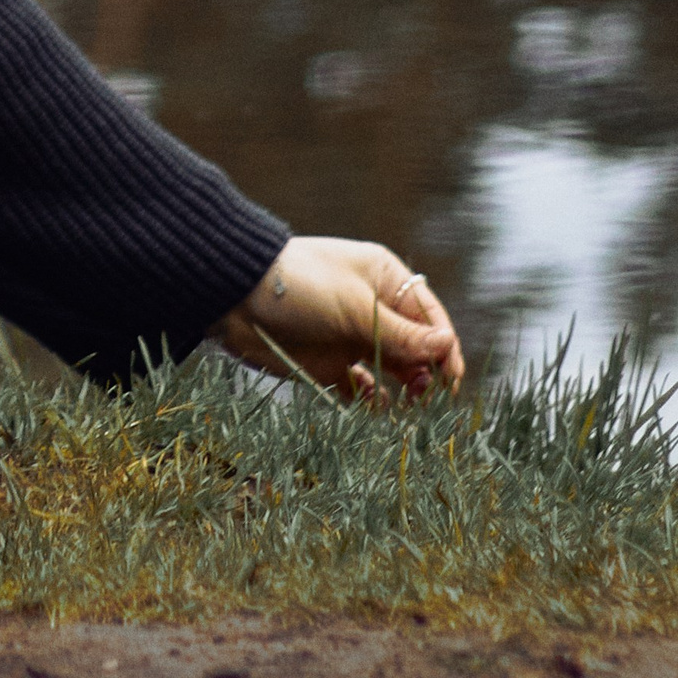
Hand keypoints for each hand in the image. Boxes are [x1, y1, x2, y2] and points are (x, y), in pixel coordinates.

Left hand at [216, 237, 465, 399]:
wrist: (235, 298)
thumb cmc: (299, 286)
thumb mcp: (353, 306)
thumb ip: (400, 333)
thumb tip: (447, 347)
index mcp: (383, 279)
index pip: (429, 316)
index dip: (444, 347)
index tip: (449, 378)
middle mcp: (373, 309)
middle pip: (417, 347)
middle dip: (428, 372)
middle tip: (427, 396)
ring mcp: (353, 338)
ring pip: (395, 371)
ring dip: (407, 389)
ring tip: (409, 405)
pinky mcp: (332, 366)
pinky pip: (366, 391)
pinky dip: (375, 402)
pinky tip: (376, 405)